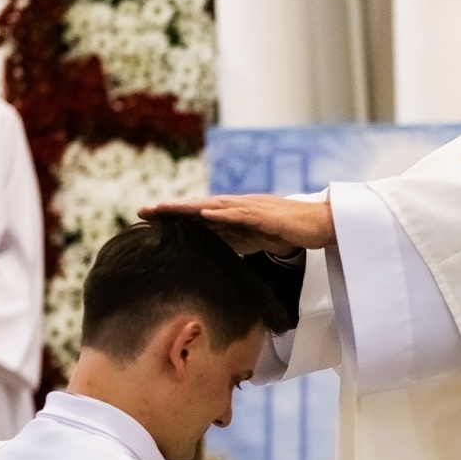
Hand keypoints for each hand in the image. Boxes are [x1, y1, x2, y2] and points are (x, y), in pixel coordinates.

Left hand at [141, 196, 335, 256]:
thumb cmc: (287, 231)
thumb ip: (232, 241)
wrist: (319, 224)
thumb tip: (210, 253)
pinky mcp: (266, 215)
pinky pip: (241, 214)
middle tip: (142, 211)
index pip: (196, 215)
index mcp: (232, 214)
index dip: (172, 216)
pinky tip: (205, 215)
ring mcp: (251, 208)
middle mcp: (237, 206)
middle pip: (198, 207)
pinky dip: (222, 214)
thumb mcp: (252, 239)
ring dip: (188, 207)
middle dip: (170, 209)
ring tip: (165, 209)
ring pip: (213, 206)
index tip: (146, 219)